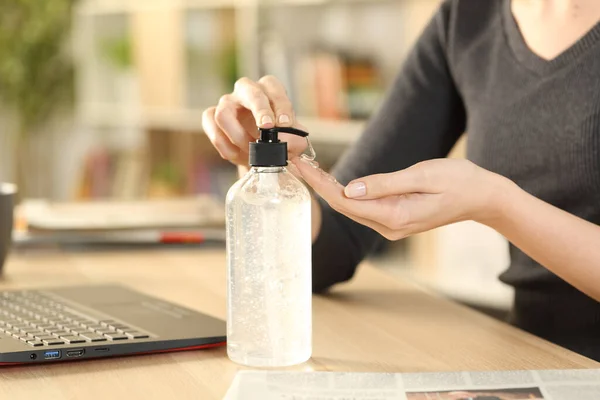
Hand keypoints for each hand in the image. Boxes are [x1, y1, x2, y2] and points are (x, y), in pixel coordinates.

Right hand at [202, 75, 306, 166]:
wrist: (262, 155)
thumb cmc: (279, 141)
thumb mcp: (293, 141)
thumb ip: (294, 140)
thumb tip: (284, 139)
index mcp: (268, 89)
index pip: (273, 87)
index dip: (280, 105)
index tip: (285, 124)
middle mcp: (246, 91)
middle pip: (247, 90)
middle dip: (259, 109)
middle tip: (267, 128)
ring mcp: (226, 103)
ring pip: (223, 113)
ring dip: (238, 136)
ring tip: (252, 153)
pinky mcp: (211, 116)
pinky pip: (210, 126)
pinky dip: (223, 144)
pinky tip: (237, 156)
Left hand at [292, 157, 511, 239]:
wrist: (482, 198)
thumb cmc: (459, 181)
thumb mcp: (423, 175)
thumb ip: (385, 183)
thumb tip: (350, 187)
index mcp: (395, 216)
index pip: (346, 201)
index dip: (321, 184)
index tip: (301, 166)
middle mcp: (389, 227)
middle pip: (344, 206)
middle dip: (318, 185)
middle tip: (296, 163)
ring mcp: (391, 226)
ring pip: (352, 208)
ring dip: (329, 189)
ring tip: (307, 169)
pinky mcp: (394, 219)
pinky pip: (364, 207)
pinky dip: (346, 193)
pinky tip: (332, 181)